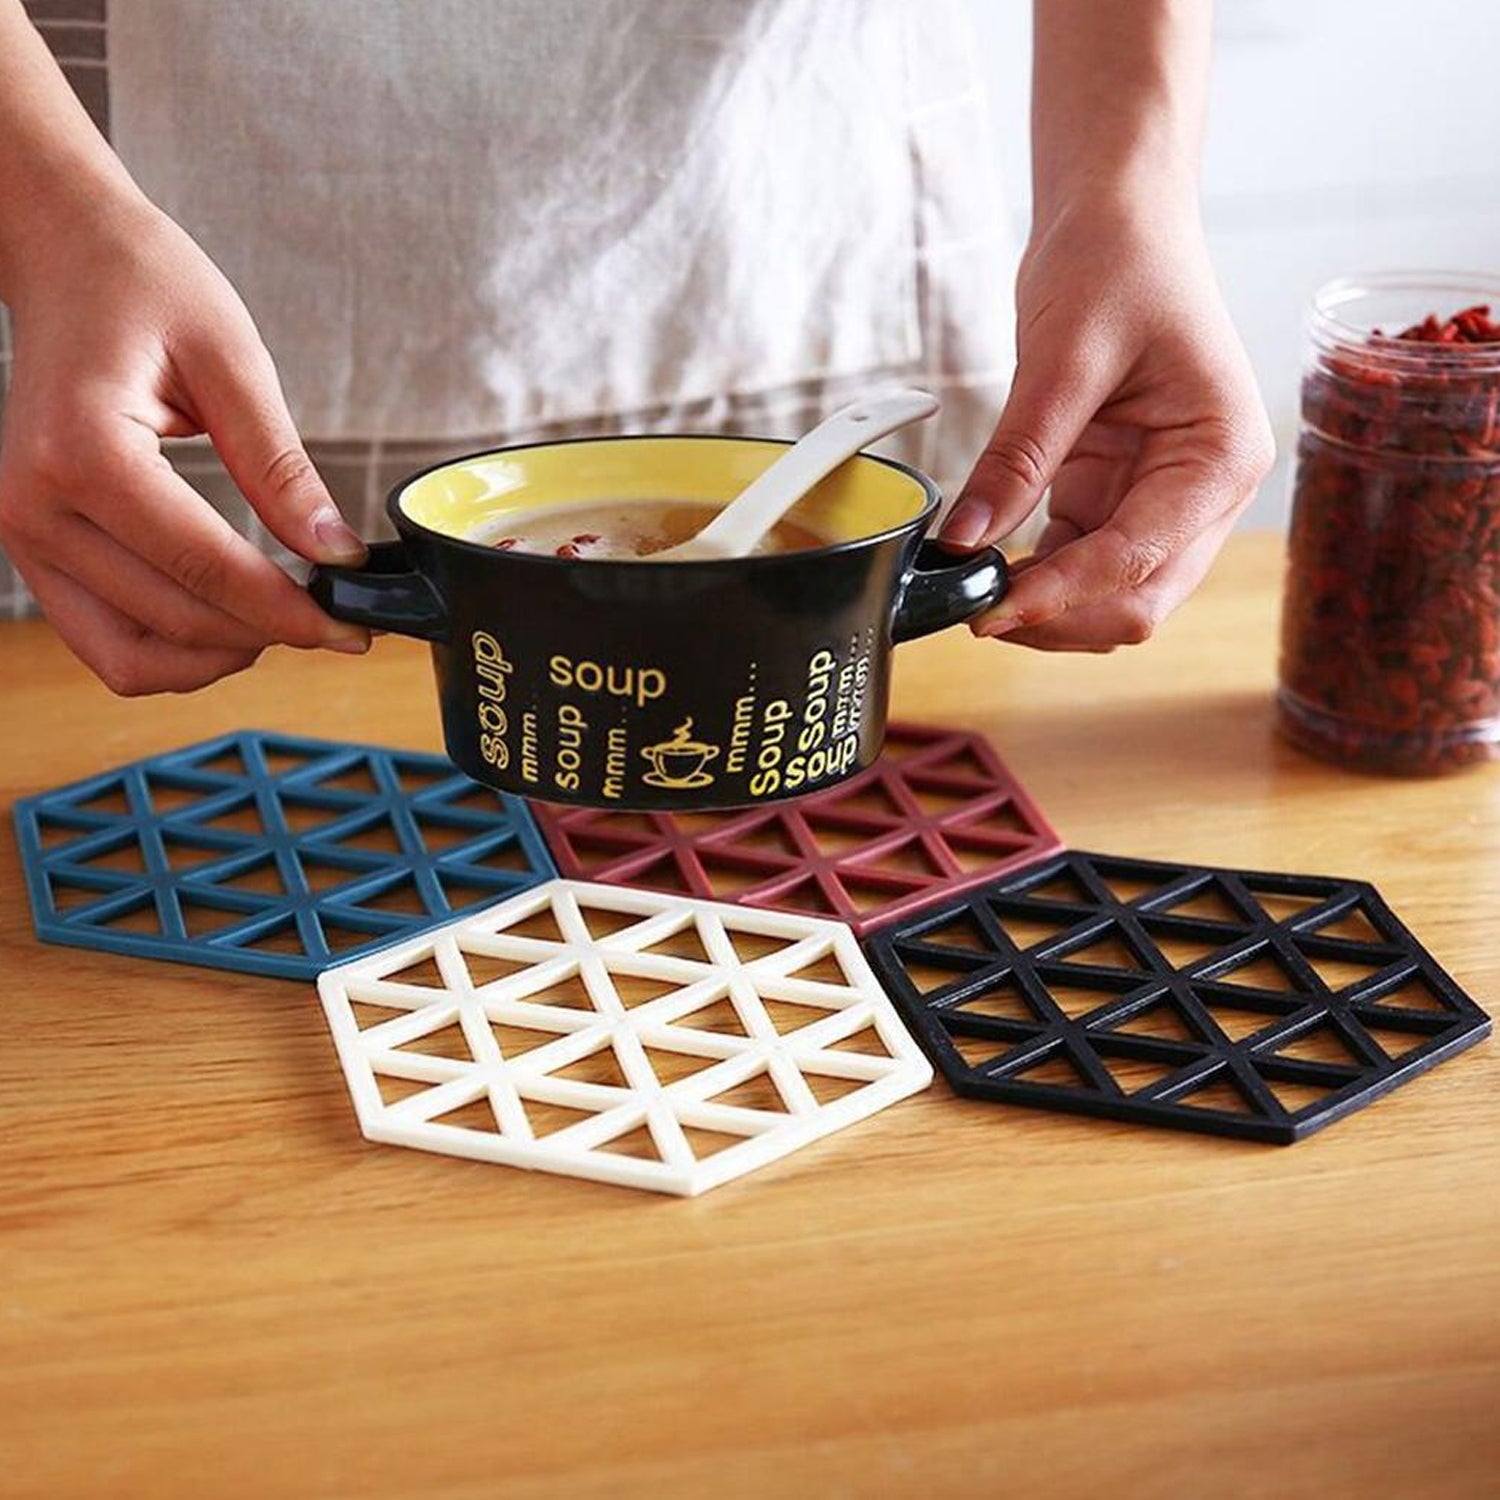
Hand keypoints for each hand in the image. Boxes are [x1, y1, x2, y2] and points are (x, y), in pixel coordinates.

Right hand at [0, 196, 368, 693]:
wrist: (62, 254)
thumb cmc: (144, 286)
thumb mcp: (231, 360)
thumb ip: (281, 467)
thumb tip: (337, 553)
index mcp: (84, 452)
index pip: (206, 569)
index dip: (291, 613)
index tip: (355, 628)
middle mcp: (36, 507)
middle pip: (174, 622)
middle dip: (268, 636)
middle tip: (339, 622)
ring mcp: (23, 536)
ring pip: (133, 657)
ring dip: (217, 657)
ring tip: (284, 620)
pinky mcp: (33, 550)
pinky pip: (107, 641)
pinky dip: (174, 649)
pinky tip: (232, 617)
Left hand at [940, 200, 1274, 650]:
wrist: (1117, 217)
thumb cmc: (1114, 261)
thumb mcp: (1062, 357)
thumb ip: (1018, 457)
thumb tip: (965, 541)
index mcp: (1221, 455)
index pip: (1139, 557)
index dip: (1062, 594)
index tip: (988, 610)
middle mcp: (1206, 491)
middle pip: (1139, 599)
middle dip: (1061, 618)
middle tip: (975, 613)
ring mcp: (1163, 499)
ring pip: (1111, 595)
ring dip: (1049, 608)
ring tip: (972, 592)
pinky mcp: (1118, 495)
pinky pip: (1081, 562)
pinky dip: (1038, 577)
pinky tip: (988, 567)